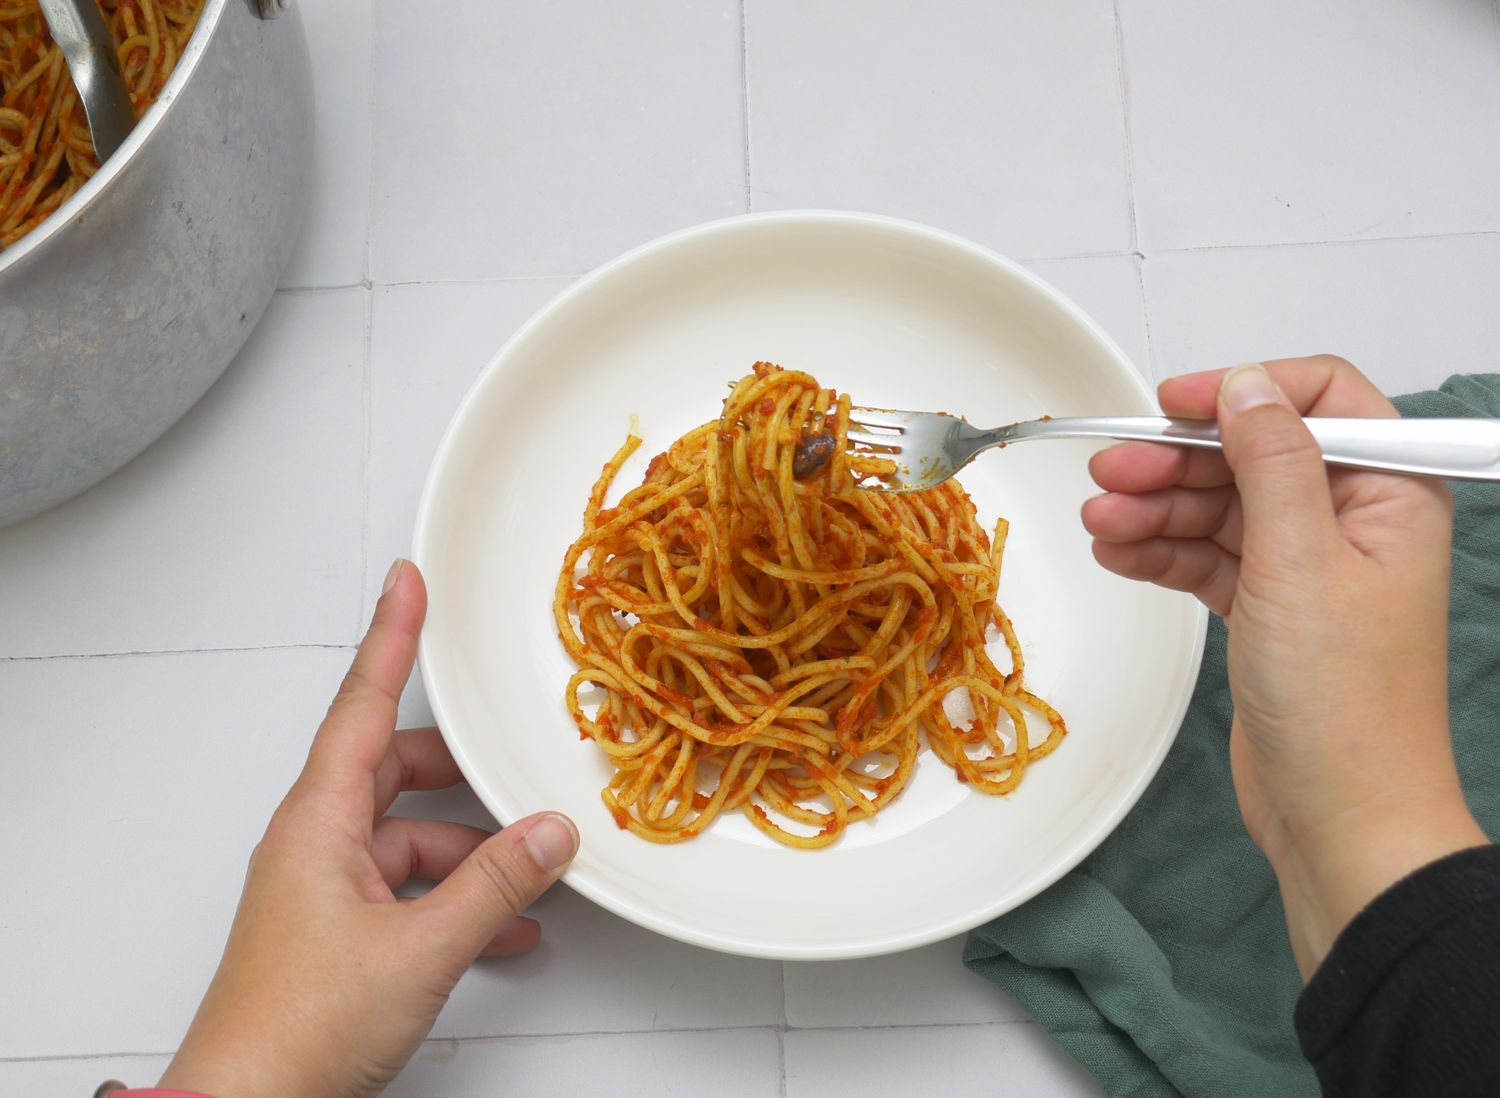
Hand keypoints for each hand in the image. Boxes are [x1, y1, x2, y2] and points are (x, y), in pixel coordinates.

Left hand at [158, 560, 578, 1096]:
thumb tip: (550, 834)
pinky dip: (456, 898)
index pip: (362, 706)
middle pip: (396, 772)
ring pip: (410, 838)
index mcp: (319, 823)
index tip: (407, 582)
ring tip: (531, 873)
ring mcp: (325, 891)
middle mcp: (317, 845)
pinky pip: (407, 889)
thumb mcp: (419, 949)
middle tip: (511, 762)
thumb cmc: (298, 1027)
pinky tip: (504, 929)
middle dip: (461, 773)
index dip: (390, 638)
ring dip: (471, 853)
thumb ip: (495, 885)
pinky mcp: (337, 935)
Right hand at [1083, 356, 1484, 976]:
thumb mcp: (1302, 563)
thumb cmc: (1345, 706)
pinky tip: (1120, 554)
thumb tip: (1247, 385)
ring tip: (1099, 523)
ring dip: (1156, 510)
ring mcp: (1308, 570)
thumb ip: (1272, 463)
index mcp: (1388, 495)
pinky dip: (1162, 554)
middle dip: (1176, 462)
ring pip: (1220, 509)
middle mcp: (1352, 523)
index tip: (1171, 403)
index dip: (1241, 394)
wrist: (1341, 819)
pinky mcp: (1269, 612)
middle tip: (1109, 473)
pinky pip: (1207, 559)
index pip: (1318, 401)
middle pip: (1251, 457)